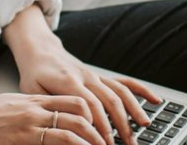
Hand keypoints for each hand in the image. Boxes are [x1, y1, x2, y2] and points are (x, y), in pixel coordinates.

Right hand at [0, 94, 105, 144]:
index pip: (73, 100)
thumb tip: (49, 116)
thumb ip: (32, 109)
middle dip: (98, 130)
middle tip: (108, 142)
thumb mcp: (10, 105)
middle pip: (79, 114)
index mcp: (33, 101)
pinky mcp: (22, 142)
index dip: (93, 113)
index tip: (102, 126)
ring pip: (71, 132)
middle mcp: (35, 112)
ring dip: (90, 142)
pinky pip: (54, 144)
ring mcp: (29, 128)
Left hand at [12, 39, 161, 143]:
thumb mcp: (32, 91)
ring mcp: (97, 76)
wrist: (40, 50)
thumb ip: (48, 107)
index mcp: (69, 81)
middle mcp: (87, 77)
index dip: (99, 125)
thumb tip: (59, 126)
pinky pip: (124, 83)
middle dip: (120, 124)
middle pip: (109, 101)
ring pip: (120, 93)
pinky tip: (155, 100)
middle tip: (126, 143)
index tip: (103, 142)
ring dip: (133, 111)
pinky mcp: (102, 77)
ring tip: (142, 128)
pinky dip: (141, 91)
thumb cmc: (35, 74)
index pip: (89, 105)